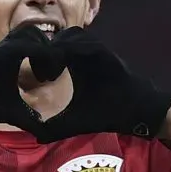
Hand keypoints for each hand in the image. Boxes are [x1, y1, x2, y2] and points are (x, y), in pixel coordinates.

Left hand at [36, 27, 170, 141]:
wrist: (135, 111)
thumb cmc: (107, 114)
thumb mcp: (75, 121)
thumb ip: (56, 126)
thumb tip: (37, 137)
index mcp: (74, 64)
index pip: (51, 49)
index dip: (39, 58)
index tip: (35, 78)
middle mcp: (84, 53)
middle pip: (58, 37)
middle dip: (45, 50)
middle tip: (39, 74)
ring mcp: (95, 50)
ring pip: (71, 35)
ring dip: (57, 48)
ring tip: (49, 72)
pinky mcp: (105, 53)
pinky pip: (87, 42)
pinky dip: (72, 49)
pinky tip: (61, 67)